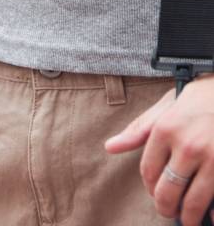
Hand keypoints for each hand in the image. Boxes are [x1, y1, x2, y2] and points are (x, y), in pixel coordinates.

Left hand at [106, 75, 213, 223]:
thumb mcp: (167, 106)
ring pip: (192, 203)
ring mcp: (211, 158)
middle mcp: (186, 145)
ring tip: (189, 220)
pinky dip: (212, 213)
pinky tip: (209, 212)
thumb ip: (139, 129)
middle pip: (167, 191)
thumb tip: (110, 147)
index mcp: (165, 129)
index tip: (156, 192)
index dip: (150, 188)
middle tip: (169, 211)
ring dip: (188, 218)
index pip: (148, 171)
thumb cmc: (197, 99)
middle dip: (166, 207)